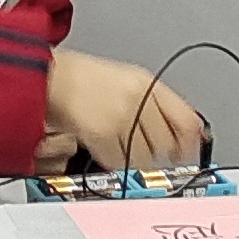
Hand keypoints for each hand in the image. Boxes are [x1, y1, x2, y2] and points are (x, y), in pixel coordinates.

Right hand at [45, 50, 208, 172]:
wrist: (48, 77)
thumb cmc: (81, 78)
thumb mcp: (127, 80)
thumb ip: (157, 104)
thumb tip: (188, 132)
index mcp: (147, 83)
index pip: (186, 120)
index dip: (190, 143)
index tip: (187, 153)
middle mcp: (138, 98)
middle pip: (167, 143)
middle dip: (157, 152)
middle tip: (141, 147)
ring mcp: (121, 116)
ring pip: (145, 157)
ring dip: (134, 158)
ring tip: (117, 142)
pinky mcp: (103, 133)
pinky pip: (120, 162)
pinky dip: (112, 160)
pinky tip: (102, 145)